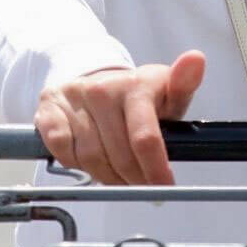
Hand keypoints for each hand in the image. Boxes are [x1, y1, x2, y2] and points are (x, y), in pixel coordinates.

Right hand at [34, 50, 205, 184]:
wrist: (94, 79)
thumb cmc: (137, 96)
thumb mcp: (167, 91)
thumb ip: (184, 82)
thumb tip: (196, 59)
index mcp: (136, 85)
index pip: (145, 138)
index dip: (155, 170)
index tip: (164, 187)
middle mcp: (103, 89)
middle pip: (119, 155)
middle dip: (134, 179)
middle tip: (142, 186)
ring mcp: (74, 98)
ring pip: (91, 157)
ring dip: (107, 176)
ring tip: (119, 176)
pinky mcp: (50, 108)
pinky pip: (62, 150)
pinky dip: (76, 164)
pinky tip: (90, 161)